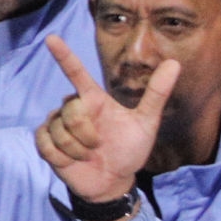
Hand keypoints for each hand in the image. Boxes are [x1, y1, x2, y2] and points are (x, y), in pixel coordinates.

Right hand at [33, 34, 179, 207]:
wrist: (113, 182)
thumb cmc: (128, 149)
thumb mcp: (146, 123)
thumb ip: (156, 93)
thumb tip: (174, 62)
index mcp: (94, 99)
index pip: (76, 72)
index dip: (64, 55)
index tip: (51, 38)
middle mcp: (74, 108)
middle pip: (71, 110)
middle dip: (85, 132)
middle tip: (98, 146)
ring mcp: (57, 126)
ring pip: (58, 129)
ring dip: (76, 149)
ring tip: (87, 155)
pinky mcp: (46, 144)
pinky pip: (46, 143)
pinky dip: (62, 156)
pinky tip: (72, 160)